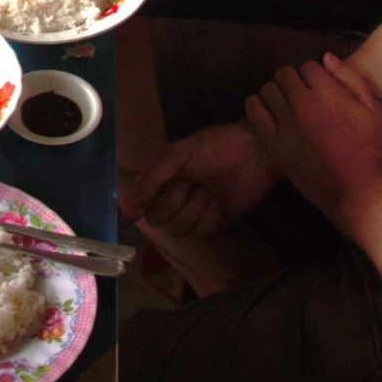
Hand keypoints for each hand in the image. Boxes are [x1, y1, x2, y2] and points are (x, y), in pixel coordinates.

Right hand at [122, 119, 278, 237]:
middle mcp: (176, 197)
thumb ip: (151, 178)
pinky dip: (208, 221)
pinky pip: (200, 235)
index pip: (141, 202)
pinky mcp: (216, 223)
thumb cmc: (216, 146)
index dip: (139, 207)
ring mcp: (196, 212)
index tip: (137, 211)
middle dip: (173, 202)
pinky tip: (219, 205)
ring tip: (209, 192)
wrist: (256, 153)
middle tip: (190, 184)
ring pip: (179, 230)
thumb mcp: (178, 154)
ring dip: (193, 211)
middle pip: (158, 219)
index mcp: (164, 178)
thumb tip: (125, 204)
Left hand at [245, 54, 381, 220]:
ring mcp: (285, 122)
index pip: (308, 66)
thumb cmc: (370, 150)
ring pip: (268, 90)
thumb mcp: (371, 109)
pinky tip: (267, 112)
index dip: (314, 76)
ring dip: (276, 93)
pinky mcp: (273, 142)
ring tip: (286, 105)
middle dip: (294, 81)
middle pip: (285, 74)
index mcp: (327, 91)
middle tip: (301, 96)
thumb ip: (350, 79)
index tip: (318, 89)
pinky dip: (257, 106)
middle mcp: (302, 102)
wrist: (357, 189)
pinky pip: (254, 111)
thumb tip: (327, 57)